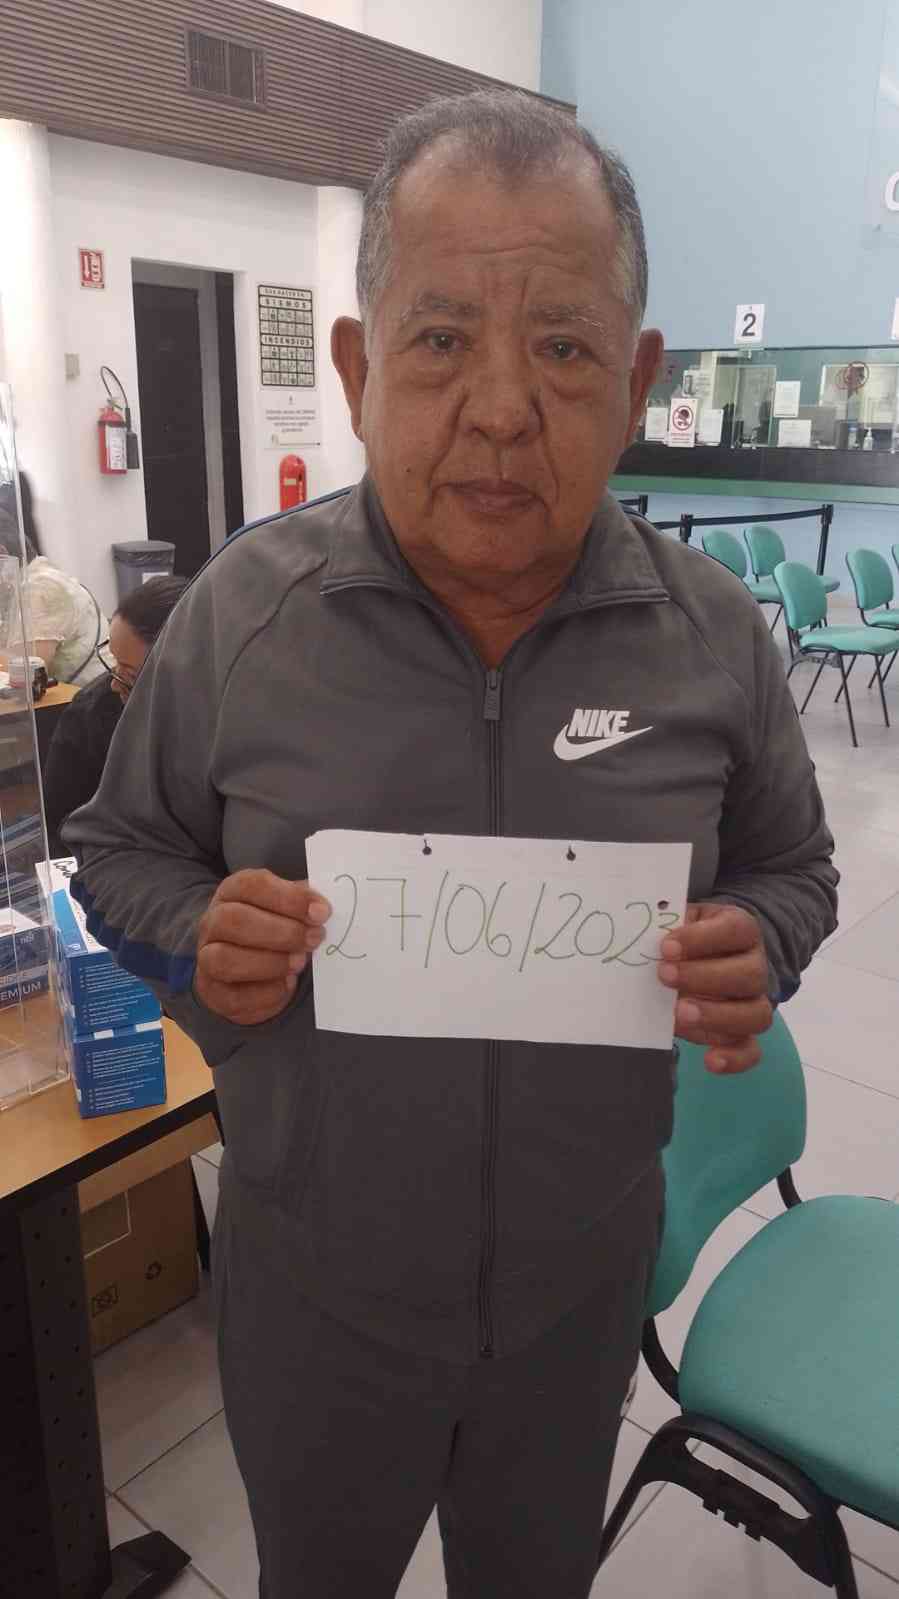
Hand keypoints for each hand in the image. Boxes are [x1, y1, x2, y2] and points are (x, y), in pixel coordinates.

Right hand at [195, 869, 330, 1025]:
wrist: (245, 970)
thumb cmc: (272, 929)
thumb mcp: (286, 907)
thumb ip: (302, 903)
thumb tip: (321, 907)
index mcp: (233, 892)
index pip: (252, 885)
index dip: (289, 898)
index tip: (321, 912)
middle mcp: (213, 922)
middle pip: (234, 920)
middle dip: (281, 931)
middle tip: (314, 939)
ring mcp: (206, 958)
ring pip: (225, 958)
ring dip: (270, 962)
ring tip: (299, 962)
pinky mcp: (214, 993)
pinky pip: (235, 996)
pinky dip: (267, 992)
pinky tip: (287, 984)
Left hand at [657, 903, 771, 1073]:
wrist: (696, 960)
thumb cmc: (685, 939)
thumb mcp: (677, 923)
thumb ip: (665, 928)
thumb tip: (640, 938)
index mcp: (742, 931)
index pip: (736, 930)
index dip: (703, 938)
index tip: (666, 946)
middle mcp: (755, 966)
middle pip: (750, 975)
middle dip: (705, 977)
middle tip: (665, 976)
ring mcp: (753, 1001)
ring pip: (756, 1014)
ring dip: (717, 1016)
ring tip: (679, 1014)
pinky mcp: (743, 1033)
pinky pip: (751, 1050)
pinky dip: (734, 1058)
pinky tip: (709, 1060)